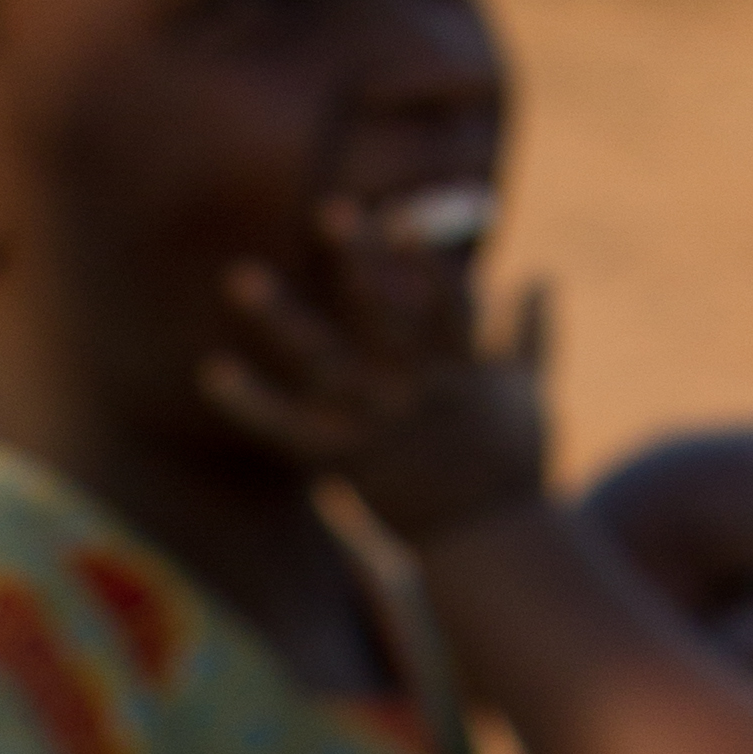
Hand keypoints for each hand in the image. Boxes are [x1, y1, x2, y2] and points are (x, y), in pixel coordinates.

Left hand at [201, 213, 551, 547]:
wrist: (488, 543)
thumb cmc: (511, 466)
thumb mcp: (531, 394)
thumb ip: (532, 334)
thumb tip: (541, 276)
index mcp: (461, 370)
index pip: (446, 302)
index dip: (426, 260)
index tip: (402, 215)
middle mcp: (413, 390)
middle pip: (382, 317)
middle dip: (360, 263)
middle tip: (331, 210)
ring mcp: (374, 424)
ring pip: (322, 362)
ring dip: (281, 318)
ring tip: (240, 276)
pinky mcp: (342, 459)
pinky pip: (286, 430)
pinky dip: (250, 403)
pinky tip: (212, 369)